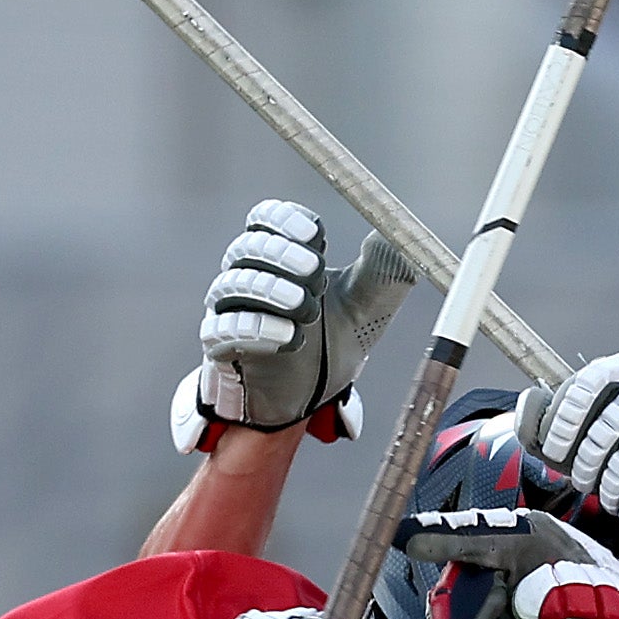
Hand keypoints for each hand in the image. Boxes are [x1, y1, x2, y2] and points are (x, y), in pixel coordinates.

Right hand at [183, 204, 414, 445]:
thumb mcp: (369, 308)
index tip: (316, 234)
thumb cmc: (333, 344)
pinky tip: (290, 338)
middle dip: (282, 255)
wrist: (309, 400)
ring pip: (231, 284)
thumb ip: (385, 271)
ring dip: (270, 290)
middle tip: (317, 272)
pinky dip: (255, 329)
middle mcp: (251, 276)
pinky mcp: (220, 346)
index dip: (286, 220)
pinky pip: (220, 328)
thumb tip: (398, 233)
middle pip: (248, 246)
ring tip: (308, 311)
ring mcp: (231, 311)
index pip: (267, 218)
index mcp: (284, 256)